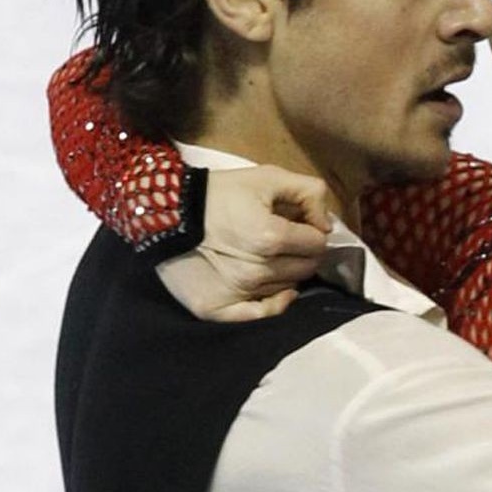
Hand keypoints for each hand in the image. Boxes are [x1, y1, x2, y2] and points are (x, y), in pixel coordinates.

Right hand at [154, 165, 334, 321]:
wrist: (164, 210)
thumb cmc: (218, 193)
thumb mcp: (265, 177)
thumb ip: (308, 192)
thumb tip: (327, 224)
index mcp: (271, 237)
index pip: (317, 244)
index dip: (312, 232)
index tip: (299, 225)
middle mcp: (258, 270)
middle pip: (306, 268)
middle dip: (302, 252)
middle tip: (283, 241)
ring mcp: (239, 292)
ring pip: (288, 288)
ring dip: (285, 273)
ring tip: (266, 255)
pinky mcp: (219, 309)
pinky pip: (263, 314)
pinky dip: (276, 303)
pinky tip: (279, 291)